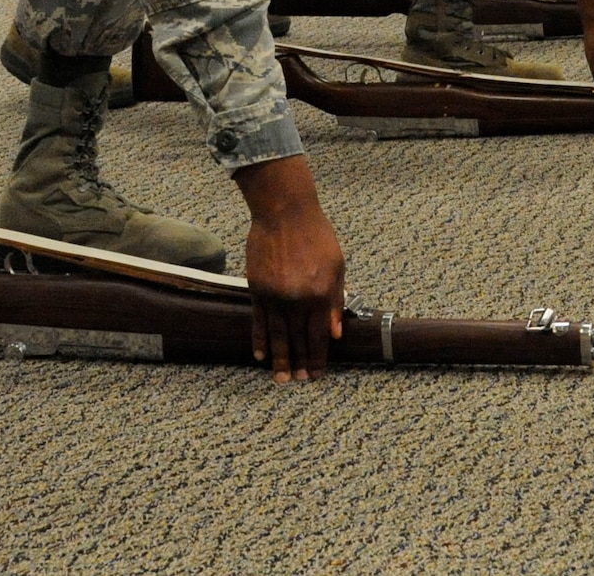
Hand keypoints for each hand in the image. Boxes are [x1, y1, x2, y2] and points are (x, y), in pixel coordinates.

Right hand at [233, 155, 345, 382]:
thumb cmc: (316, 235)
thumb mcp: (337, 265)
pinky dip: (259, 340)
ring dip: (279, 359)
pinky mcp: (257, 289)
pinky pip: (258, 321)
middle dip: (300, 363)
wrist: (284, 212)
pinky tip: (259, 355)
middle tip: (298, 382)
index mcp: (321, 294)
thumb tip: (336, 333)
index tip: (317, 374)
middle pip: (298, 340)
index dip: (319, 357)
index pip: (320, 336)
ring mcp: (275, 296)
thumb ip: (336, 300)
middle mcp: (298, 300)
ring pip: (277, 336)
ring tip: (280, 378)